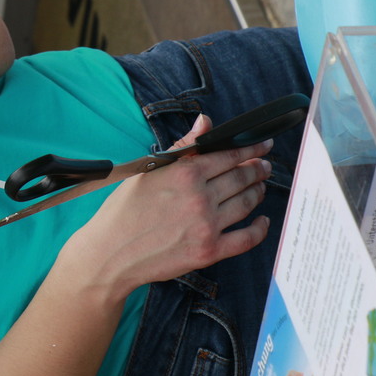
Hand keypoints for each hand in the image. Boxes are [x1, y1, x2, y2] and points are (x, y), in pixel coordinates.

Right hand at [64, 114, 273, 293]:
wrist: (110, 252)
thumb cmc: (124, 210)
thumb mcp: (149, 170)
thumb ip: (183, 147)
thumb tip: (205, 123)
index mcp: (185, 174)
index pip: (228, 156)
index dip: (250, 149)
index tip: (262, 145)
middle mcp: (200, 198)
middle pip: (241, 178)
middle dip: (257, 169)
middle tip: (264, 166)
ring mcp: (207, 226)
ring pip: (247, 203)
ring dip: (258, 192)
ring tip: (260, 187)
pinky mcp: (210, 251)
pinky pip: (247, 238)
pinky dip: (260, 228)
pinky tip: (262, 221)